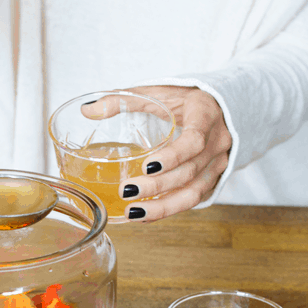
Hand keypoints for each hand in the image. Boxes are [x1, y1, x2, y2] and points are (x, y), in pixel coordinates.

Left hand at [82, 85, 231, 219]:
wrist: (219, 107)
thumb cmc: (185, 99)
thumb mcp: (157, 92)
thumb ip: (124, 100)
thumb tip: (88, 110)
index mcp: (206, 116)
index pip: (194, 141)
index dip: (172, 157)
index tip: (147, 167)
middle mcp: (217, 142)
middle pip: (190, 171)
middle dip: (158, 186)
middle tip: (127, 191)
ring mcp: (218, 163)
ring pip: (194, 192)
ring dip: (164, 207)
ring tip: (133, 212)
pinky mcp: (212, 178)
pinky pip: (193, 199)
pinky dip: (169, 209)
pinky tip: (145, 214)